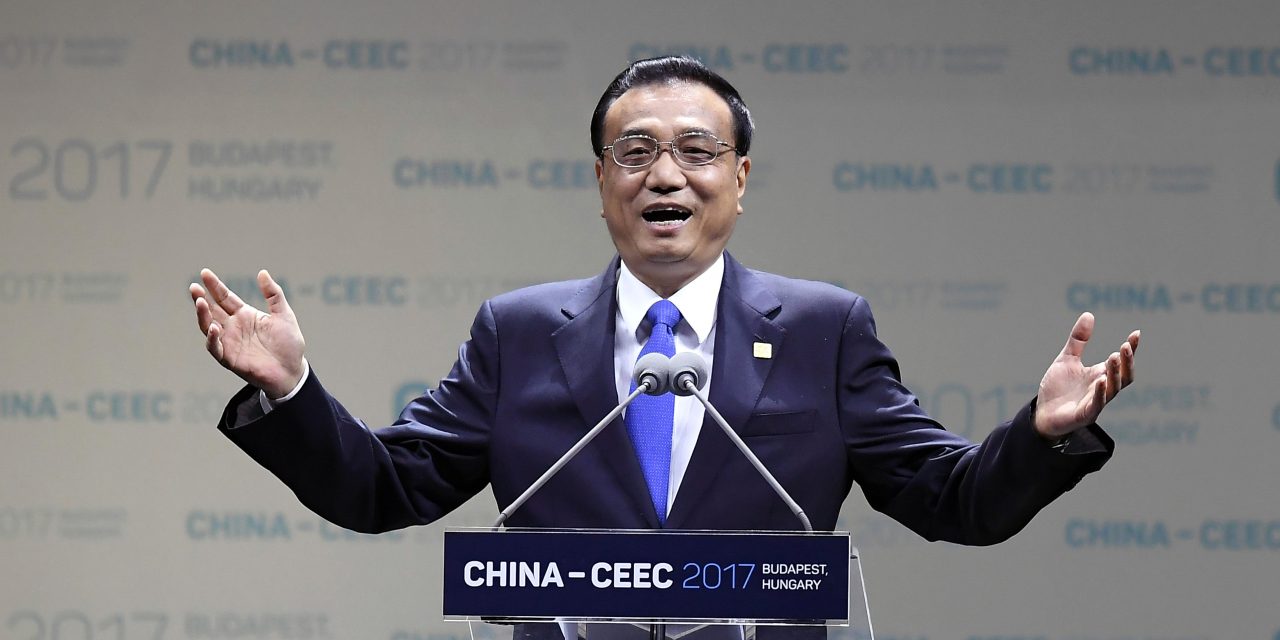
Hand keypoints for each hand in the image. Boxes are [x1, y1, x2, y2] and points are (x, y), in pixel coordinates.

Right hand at [190, 268, 305, 397]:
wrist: (292, 370)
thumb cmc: (289, 344)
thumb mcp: (283, 315)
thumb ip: (273, 294)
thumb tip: (262, 272)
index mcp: (245, 315)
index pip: (225, 297)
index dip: (214, 286)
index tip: (205, 272)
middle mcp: (233, 327)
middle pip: (212, 310)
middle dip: (201, 298)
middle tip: (194, 287)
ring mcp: (229, 342)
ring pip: (208, 327)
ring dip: (202, 315)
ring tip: (200, 302)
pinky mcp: (229, 358)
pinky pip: (215, 348)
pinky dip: (212, 338)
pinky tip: (214, 328)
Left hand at [1034, 312, 1139, 438]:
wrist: (1042, 413)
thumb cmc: (1058, 389)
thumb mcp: (1067, 359)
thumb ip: (1078, 340)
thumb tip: (1089, 314)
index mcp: (1100, 375)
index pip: (1122, 362)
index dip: (1131, 349)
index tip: (1137, 333)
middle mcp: (1102, 388)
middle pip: (1124, 376)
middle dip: (1126, 362)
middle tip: (1125, 346)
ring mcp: (1096, 402)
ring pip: (1113, 389)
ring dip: (1114, 373)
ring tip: (1113, 356)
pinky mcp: (1085, 415)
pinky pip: (1097, 404)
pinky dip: (1101, 393)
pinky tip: (1101, 380)